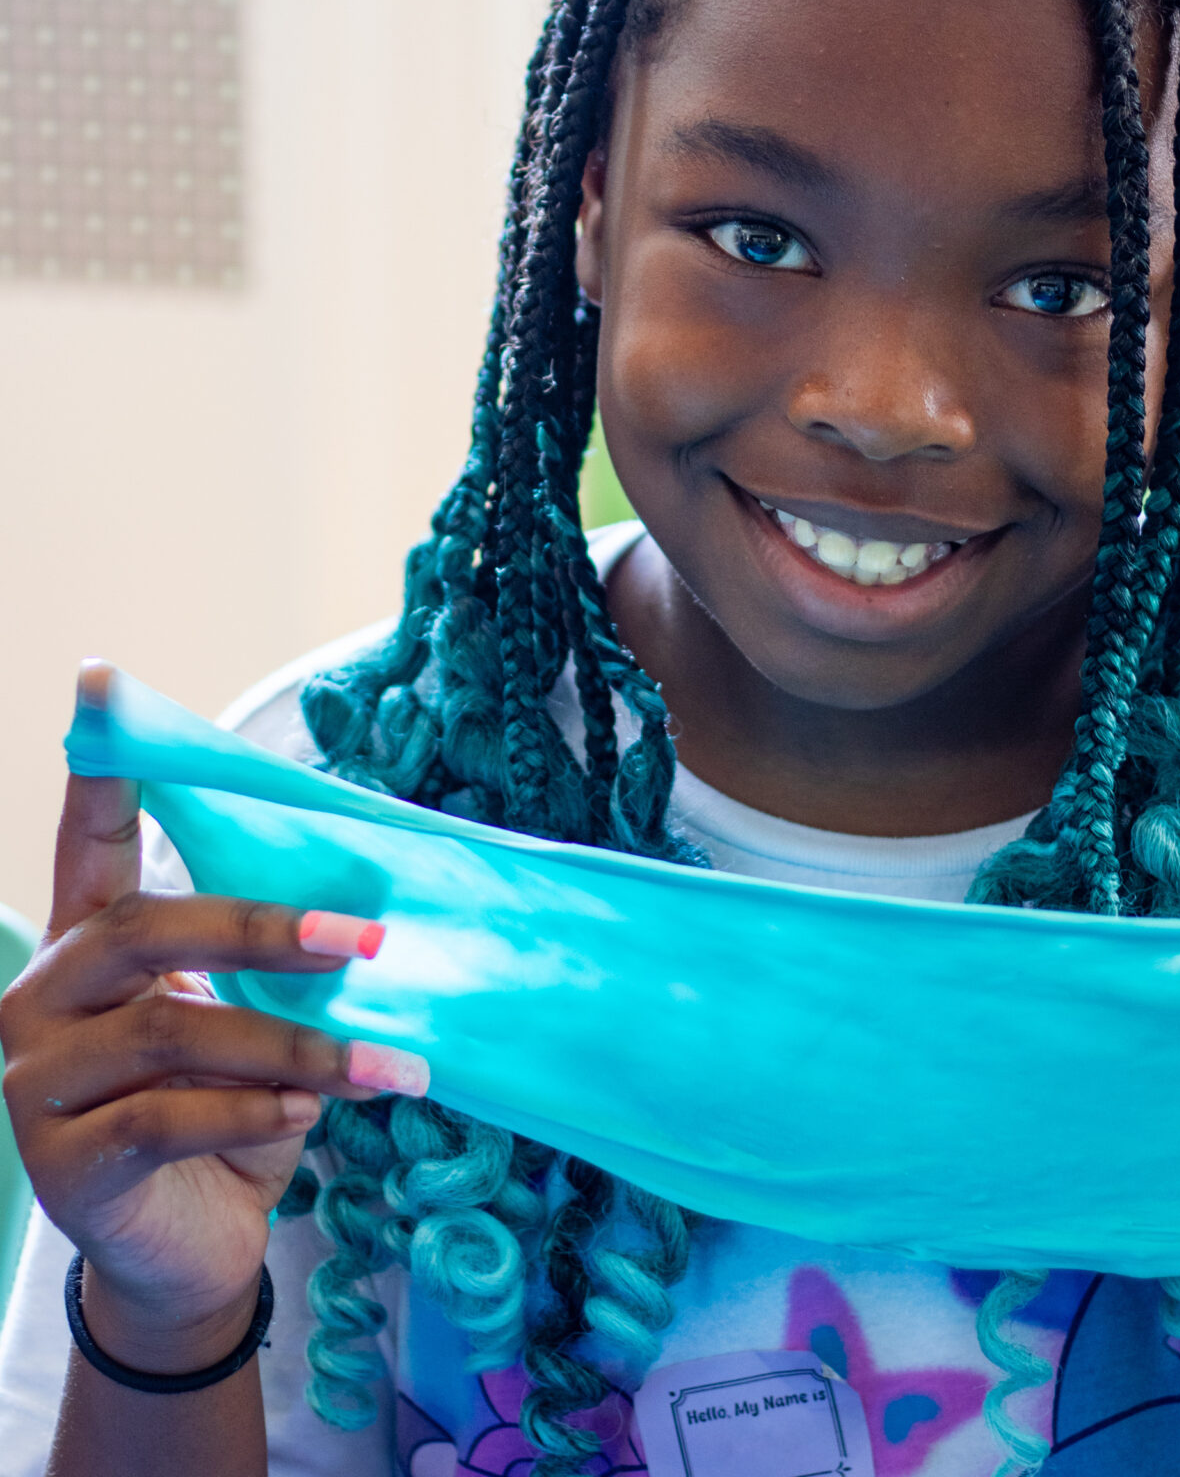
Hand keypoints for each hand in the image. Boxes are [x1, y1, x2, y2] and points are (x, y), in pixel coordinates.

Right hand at [0, 663, 425, 1373]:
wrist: (191, 1256)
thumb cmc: (233, 1118)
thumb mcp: (256, 1026)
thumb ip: (276, 970)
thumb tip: (372, 908)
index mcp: (88, 948)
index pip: (89, 844)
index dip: (102, 768)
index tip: (102, 681)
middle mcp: (44, 1000)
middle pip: (147, 930)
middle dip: (268, 927)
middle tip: (371, 936)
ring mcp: (37, 1081)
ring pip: (173, 1033)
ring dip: (295, 1045)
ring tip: (384, 1062)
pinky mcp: (63, 1161)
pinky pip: (168, 1117)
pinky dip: (253, 1112)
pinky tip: (313, 1114)